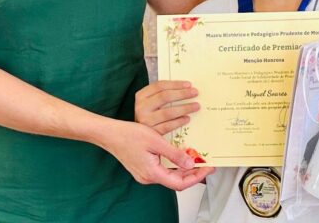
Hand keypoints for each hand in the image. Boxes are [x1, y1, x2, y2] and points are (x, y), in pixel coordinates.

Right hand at [98, 119, 212, 190]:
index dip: (196, 177)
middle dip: (193, 173)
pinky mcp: (144, 168)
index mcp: (152, 173)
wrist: (110, 134)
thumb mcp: (156, 141)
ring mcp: (145, 174)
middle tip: (206, 163)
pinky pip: (164, 170)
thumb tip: (190, 164)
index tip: (207, 168)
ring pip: (170, 175)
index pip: (180, 183)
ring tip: (197, 159)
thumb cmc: (129, 135)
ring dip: (184, 169)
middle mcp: (148, 177)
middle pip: (176, 181)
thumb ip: (174, 154)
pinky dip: (175, 165)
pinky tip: (181, 155)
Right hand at [135, 80, 199, 134]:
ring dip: (184, 108)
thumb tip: (186, 88)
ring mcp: (145, 121)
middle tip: (195, 93)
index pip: (159, 86)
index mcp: (141, 96)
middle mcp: (141, 107)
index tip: (189, 84)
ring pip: (168, 112)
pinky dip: (179, 122)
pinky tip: (187, 118)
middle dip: (182, 94)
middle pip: (164, 97)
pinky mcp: (151, 133)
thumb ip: (162, 94)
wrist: (136, 135)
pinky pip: (168, 126)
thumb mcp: (150, 102)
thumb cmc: (148, 114)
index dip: (175, 84)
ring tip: (196, 106)